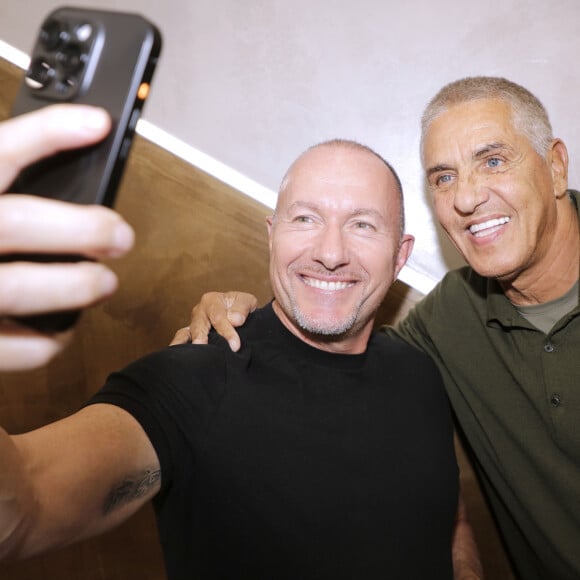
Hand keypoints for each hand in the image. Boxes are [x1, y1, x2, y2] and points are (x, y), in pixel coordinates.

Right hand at [0, 105, 134, 370]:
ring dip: (76, 286)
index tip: (98, 123)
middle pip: (16, 223)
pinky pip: (10, 351)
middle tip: (121, 236)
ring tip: (106, 283)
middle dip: (83, 228)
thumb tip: (55, 168)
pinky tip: (61, 332)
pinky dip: (45, 343)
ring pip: (18, 288)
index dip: (48, 133)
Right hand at [170, 291, 257, 351]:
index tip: (235, 346)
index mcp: (212, 300)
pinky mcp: (189, 335)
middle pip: (199, 326)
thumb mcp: (248, 302)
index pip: (218, 317)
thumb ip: (242, 308)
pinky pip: (181, 341)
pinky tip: (180, 360)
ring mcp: (192, 324)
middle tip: (206, 352)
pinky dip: (179, 348)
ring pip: (185, 334)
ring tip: (190, 359)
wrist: (239, 313)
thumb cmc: (242, 307)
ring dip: (188, 346)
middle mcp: (199, 311)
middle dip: (202, 339)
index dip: (226, 332)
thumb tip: (235, 320)